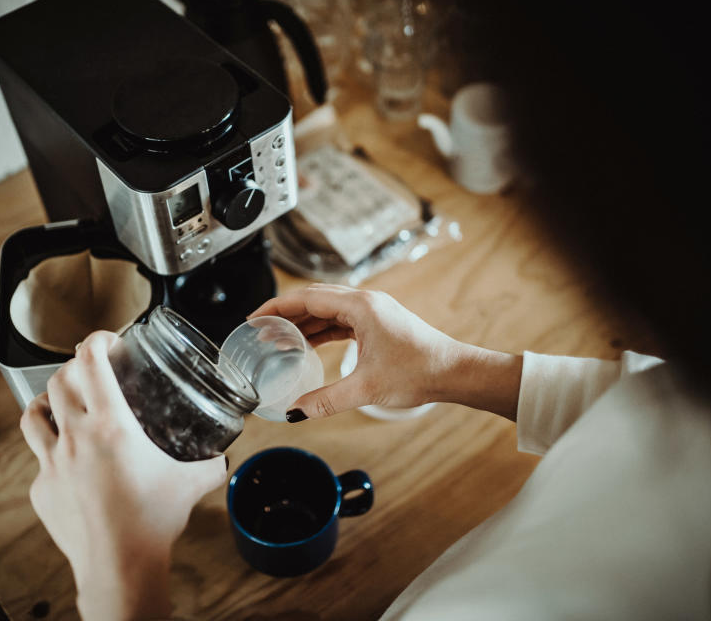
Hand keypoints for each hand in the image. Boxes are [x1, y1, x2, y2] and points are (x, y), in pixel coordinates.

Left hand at [20, 331, 226, 620]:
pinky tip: (67, 460)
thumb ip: (209, 465)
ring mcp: (51, 463)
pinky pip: (38, 458)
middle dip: (73, 367)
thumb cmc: (152, 521)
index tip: (106, 339)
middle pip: (58, 381)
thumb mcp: (190, 484)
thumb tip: (222, 459)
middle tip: (90, 369)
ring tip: (60, 403)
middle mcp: (75, 437)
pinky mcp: (41, 488)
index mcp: (111, 426)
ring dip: (46, 401)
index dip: (95, 341)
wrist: (118, 565)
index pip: (90, 363)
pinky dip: (50, 450)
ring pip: (33, 414)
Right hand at [249, 284, 521, 421]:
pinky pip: (341, 321)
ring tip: (278, 339)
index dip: (276, 307)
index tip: (254, 318)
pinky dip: (321, 330)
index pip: (307, 298)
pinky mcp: (378, 323)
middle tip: (260, 329)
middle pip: (314, 300)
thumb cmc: (420, 371)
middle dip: (285, 313)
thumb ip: (326, 400)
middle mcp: (365, 302)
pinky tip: (308, 344)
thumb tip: (295, 412)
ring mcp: (373, 311)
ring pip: (327, 310)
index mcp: (360, 307)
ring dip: (303, 322)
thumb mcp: (367, 388)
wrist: (455, 372)